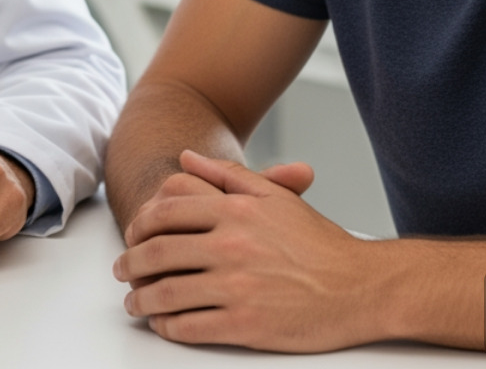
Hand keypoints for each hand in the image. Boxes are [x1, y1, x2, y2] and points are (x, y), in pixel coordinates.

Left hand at [112, 149, 375, 351]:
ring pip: (167, 293)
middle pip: (158, 253)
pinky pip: (190, 326)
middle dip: (131, 263)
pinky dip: (168, 327)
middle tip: (122, 271)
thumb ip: (226, 174)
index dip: (140, 224)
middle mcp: (231, 246)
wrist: (362, 287)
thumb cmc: (320, 243)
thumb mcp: (274, 197)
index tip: (132, 235)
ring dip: (142, 300)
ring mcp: (236, 286)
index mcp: (236, 212)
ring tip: (135, 302)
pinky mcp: (244, 324)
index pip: (167, 212)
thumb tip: (186, 158)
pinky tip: (163, 325)